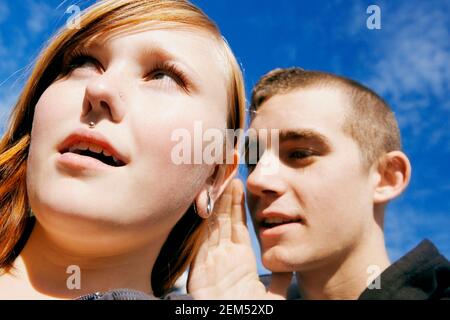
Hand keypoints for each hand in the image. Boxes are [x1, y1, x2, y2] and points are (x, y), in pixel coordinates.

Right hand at [188, 179, 291, 298]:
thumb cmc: (251, 314)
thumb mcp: (273, 297)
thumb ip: (279, 278)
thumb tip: (288, 265)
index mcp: (239, 260)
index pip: (236, 225)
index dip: (237, 205)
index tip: (240, 185)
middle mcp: (223, 255)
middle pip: (223, 219)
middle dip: (226, 197)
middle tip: (228, 173)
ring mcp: (211, 259)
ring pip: (213, 224)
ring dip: (217, 202)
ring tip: (221, 179)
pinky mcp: (201, 266)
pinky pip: (203, 238)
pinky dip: (205, 220)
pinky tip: (207, 202)